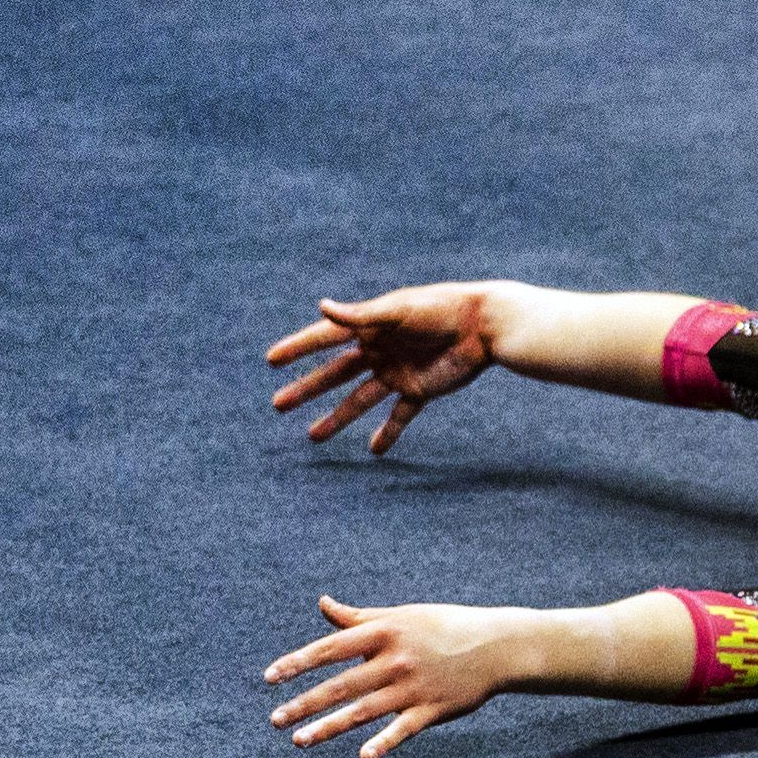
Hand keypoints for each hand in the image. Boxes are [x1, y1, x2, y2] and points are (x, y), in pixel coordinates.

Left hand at [263, 595, 527, 757]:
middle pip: (341, 685)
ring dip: (329, 727)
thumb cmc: (444, 626)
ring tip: (299, 741)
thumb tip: (323, 604)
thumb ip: (359, 617)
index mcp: (385, 632)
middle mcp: (396, 660)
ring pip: (363, 711)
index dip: (298, 663)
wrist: (497, 646)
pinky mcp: (433, 709)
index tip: (270, 678)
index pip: (332, 649)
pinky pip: (403, 729)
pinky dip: (384, 743)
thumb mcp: (402, 615)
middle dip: (304, 704)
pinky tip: (363, 757)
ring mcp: (414, 687)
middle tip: (275, 720)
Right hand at [266, 281, 517, 453]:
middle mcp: (379, 350)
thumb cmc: (443, 309)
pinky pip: (399, 415)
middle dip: (307, 389)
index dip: (298, 347)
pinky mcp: (420, 390)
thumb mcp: (400, 311)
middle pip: (335, 374)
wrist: (485, 326)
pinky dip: (387, 433)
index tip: (271, 360)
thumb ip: (362, 315)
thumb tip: (322, 307)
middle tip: (278, 405)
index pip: (325, 338)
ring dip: (337, 418)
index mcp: (370, 326)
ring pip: (360, 399)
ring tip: (313, 437)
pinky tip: (373, 451)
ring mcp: (397, 372)